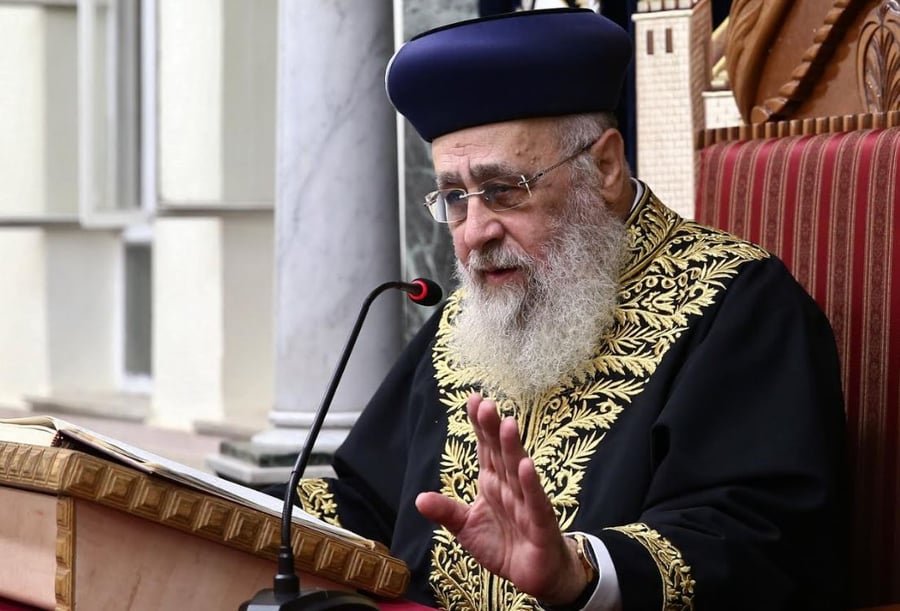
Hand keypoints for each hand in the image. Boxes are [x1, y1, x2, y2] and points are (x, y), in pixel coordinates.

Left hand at [415, 393, 587, 603]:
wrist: (535, 574)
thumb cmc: (504, 544)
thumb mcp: (466, 528)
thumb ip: (446, 511)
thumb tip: (418, 498)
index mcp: (492, 482)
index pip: (484, 449)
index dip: (479, 425)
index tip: (473, 399)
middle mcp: (510, 486)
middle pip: (500, 453)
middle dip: (493, 429)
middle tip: (486, 404)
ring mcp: (527, 502)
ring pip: (518, 471)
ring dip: (513, 448)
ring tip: (507, 424)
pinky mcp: (540, 523)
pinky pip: (535, 502)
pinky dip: (530, 485)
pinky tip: (526, 466)